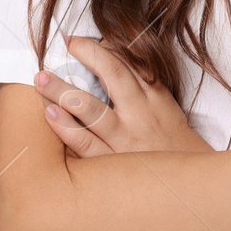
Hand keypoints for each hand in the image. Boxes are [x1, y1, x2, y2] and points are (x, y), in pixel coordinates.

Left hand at [34, 35, 213, 157]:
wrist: (189, 190)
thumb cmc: (173, 148)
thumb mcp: (166, 109)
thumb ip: (142, 85)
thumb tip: (111, 57)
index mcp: (155, 99)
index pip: (130, 64)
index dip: (101, 48)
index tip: (78, 40)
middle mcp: (141, 116)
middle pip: (113, 76)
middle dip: (86, 56)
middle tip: (59, 45)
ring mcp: (126, 141)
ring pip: (92, 109)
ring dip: (64, 91)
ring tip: (42, 79)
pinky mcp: (113, 165)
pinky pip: (85, 144)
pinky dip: (66, 128)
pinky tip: (50, 115)